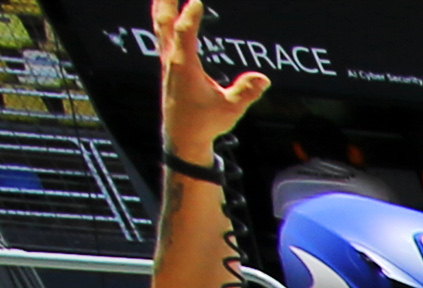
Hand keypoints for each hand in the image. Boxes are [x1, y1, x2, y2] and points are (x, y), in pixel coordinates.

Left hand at [152, 0, 269, 160]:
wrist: (183, 138)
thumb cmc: (204, 123)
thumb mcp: (230, 109)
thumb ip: (246, 92)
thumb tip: (263, 78)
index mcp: (184, 67)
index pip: (184, 33)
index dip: (190, 15)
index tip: (196, 0)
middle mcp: (171, 60)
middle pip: (163, 22)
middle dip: (166, 2)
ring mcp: (167, 62)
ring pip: (159, 27)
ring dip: (161, 6)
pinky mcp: (168, 67)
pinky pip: (162, 35)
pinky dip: (163, 20)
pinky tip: (166, 15)